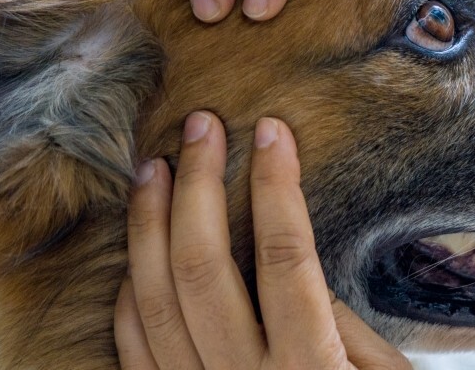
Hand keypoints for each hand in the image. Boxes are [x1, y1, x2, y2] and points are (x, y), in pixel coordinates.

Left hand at [115, 112, 409, 368]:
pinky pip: (136, 350)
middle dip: (199, 187)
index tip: (272, 130)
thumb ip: (344, 329)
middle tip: (202, 127)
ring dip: (149, 228)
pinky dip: (130, 294)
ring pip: (153, 304)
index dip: (275, 186)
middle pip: (202, 269)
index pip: (285, 257)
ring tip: (157, 168)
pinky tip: (141, 249)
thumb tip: (288, 261)